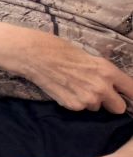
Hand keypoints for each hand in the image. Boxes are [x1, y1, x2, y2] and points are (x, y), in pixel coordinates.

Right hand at [8, 31, 132, 111]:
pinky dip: (74, 102)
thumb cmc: (58, 48)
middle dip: (110, 102)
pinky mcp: (73, 106)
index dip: (131, 96)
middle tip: (97, 93)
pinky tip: (64, 89)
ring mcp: (87, 98)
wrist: (32, 54)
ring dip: (89, 101)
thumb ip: (103, 73)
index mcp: (107, 71)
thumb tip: (113, 85)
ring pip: (96, 108)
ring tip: (73, 86)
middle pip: (119, 108)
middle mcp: (101, 87)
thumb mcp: (88, 56)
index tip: (129, 99)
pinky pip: (80, 108)